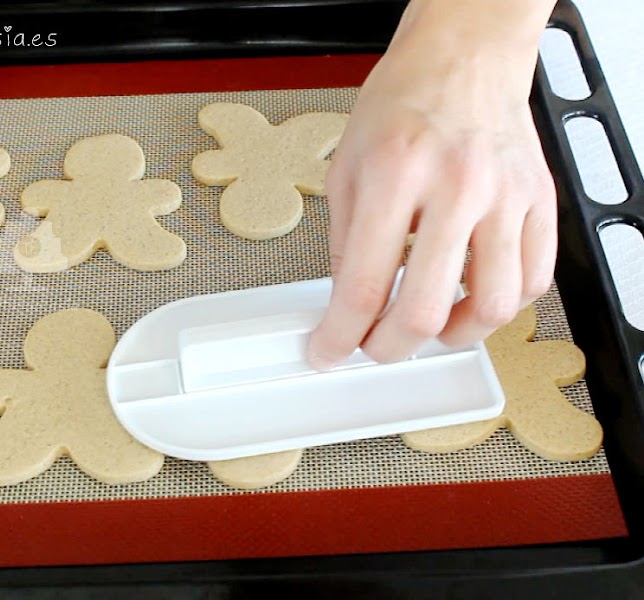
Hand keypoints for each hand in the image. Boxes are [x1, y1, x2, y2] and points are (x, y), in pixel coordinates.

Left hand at [307, 0, 558, 368]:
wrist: (462, 59)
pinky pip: (533, 281)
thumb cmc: (401, 104)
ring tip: (429, 325)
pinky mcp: (540, 200)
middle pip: (425, 309)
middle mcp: (455, 185)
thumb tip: (346, 305)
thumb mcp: (345, 168)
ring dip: (453, 335)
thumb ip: (342, 243)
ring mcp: (506, 195)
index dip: (341, 335)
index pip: (363, 285)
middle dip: (390, 347)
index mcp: (393, 174)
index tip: (330, 351)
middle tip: (377, 346)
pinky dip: (500, 305)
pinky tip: (472, 295)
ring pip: (493, 306)